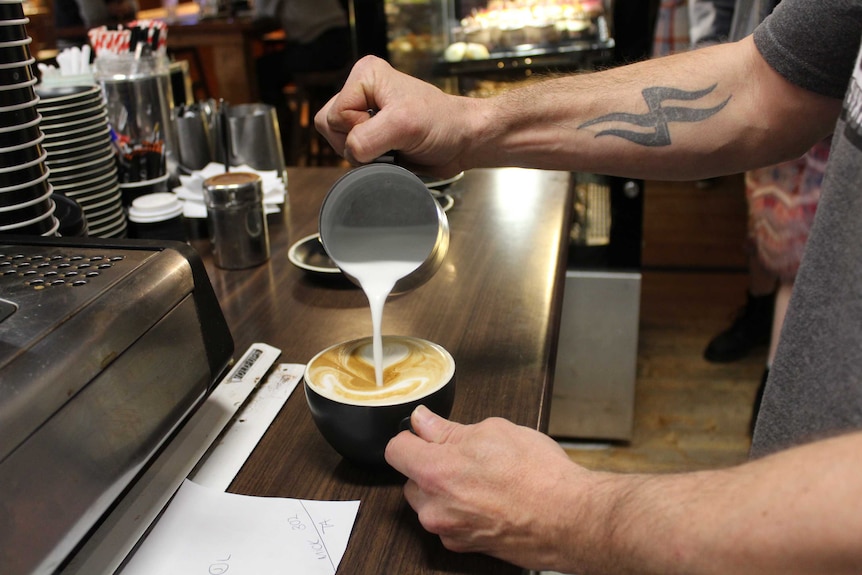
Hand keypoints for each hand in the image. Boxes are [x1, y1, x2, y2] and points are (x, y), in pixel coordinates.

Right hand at [313, 56, 476, 176]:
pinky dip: (368, 161)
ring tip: (392, 147)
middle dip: (358, 144)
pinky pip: (351, 153)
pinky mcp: (370, 133)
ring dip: (363, 154)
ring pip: (338, 143)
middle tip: (390, 141)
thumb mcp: (403, 125)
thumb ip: (367, 138)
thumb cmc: (442, 124)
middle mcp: (361, 91)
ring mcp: (364, 113)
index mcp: (365, 75)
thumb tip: (350, 152)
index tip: (390, 129)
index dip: (358, 131)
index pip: (335, 115)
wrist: (462, 141)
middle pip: (330, 128)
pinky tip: (390, 154)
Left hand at [385, 405, 588, 569]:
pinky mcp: (465, 547)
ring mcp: (449, 531)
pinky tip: (492, 498)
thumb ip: (448, 429)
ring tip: (484, 478)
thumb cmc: (538, 475)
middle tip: (466, 454)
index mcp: (435, 472)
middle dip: (431, 464)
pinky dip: (463, 510)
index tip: (426, 432)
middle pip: (412, 479)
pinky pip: (451, 521)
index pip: (396, 450)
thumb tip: (424, 422)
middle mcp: (434, 507)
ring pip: (431, 502)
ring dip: (446, 489)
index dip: (412, 436)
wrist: (570, 518)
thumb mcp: (492, 431)